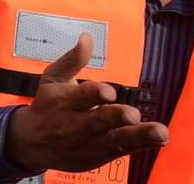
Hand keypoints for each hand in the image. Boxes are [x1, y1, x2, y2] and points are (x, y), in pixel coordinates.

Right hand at [4, 34, 168, 173]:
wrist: (33, 144)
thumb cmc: (47, 105)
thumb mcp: (52, 78)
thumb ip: (72, 60)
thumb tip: (87, 37)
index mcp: (65, 101)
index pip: (81, 96)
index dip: (94, 93)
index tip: (108, 92)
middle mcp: (78, 124)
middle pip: (99, 121)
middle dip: (116, 117)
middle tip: (133, 115)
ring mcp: (90, 142)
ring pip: (116, 140)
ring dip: (139, 136)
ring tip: (160, 133)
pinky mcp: (101, 155)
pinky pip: (124, 151)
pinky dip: (142, 145)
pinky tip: (159, 140)